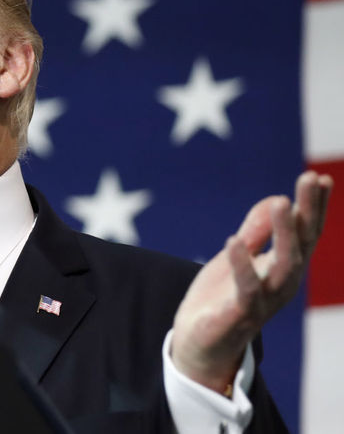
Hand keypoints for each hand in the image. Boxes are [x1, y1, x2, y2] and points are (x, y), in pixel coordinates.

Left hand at [172, 171, 332, 392]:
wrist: (200, 345)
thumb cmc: (221, 298)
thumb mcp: (237, 257)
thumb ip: (255, 233)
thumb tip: (276, 198)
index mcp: (283, 268)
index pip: (305, 233)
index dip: (315, 207)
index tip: (321, 177)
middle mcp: (282, 284)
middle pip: (302, 243)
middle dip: (308, 211)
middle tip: (310, 178)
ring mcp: (264, 300)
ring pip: (284, 266)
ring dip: (284, 233)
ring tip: (281, 202)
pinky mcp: (239, 314)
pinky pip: (245, 289)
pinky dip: (241, 265)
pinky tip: (233, 240)